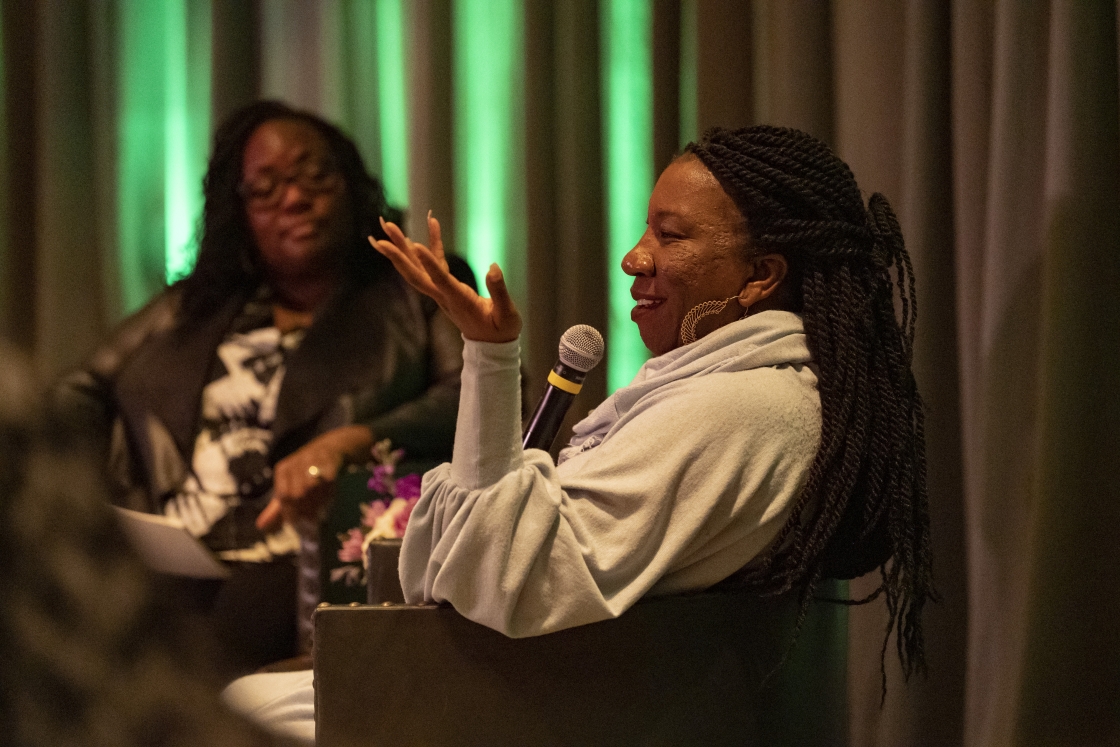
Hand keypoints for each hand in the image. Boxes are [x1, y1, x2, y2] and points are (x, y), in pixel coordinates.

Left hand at [256, 425, 373, 532]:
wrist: (329, 448)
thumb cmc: (306, 472)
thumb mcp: (289, 486)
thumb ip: (277, 508)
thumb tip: (260, 526)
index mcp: (283, 470)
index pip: (283, 496)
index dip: (290, 513)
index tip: (297, 525)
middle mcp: (296, 463)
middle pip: (297, 493)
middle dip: (305, 511)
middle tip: (311, 524)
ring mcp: (313, 459)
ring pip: (312, 487)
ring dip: (318, 503)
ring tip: (321, 514)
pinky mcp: (329, 460)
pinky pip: (328, 481)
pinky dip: (330, 493)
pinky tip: (330, 500)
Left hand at [370, 213, 521, 342]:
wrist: (491, 347)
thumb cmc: (501, 330)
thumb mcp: (507, 314)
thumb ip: (499, 291)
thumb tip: (493, 267)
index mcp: (460, 301)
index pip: (440, 281)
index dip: (429, 264)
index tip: (416, 246)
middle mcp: (444, 296)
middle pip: (415, 274)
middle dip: (398, 253)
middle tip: (385, 229)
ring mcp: (442, 292)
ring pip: (417, 269)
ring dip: (402, 247)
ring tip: (389, 225)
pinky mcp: (447, 287)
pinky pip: (435, 263)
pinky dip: (431, 243)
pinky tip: (432, 222)